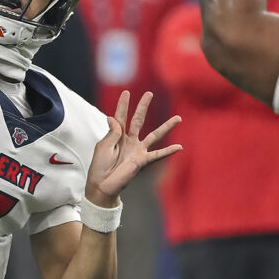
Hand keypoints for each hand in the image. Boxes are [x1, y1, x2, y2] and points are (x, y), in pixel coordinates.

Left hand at [85, 91, 181, 206]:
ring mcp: (137, 150)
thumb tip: (112, 117)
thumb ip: (111, 133)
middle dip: (143, 107)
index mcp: (116, 136)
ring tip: (178, 118)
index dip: (123, 105)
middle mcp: (129, 140)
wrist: (102, 185)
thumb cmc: (99, 166)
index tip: (126, 92)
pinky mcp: (142, 161)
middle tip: (149, 93)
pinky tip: (179, 147)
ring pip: (154, 135)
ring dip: (166, 127)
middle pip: (138, 120)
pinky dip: (168, 151)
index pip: (120, 117)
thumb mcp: (103, 147)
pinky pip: (157, 155)